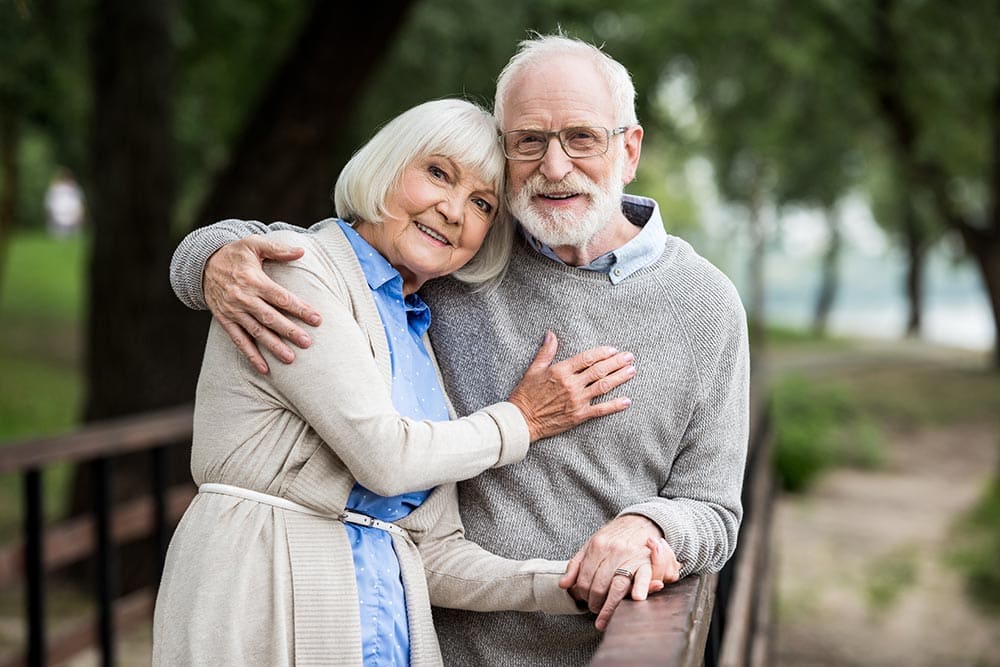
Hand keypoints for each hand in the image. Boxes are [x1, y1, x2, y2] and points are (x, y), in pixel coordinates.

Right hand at [203, 237, 322, 373]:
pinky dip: (251, 355)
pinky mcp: (224, 320)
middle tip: (307, 342)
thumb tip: (302, 251)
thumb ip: (278, 249)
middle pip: (270, 317)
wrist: (202, 264)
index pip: (280, 297)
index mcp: (253, 280)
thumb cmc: (234, 253)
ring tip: (290, 359)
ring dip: (273, 346)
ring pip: (256, 332)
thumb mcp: (253, 244)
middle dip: (289, 331)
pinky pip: (239, 341)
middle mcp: (243, 298)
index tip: (317, 319)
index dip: (299, 309)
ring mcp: (233, 311)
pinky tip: (265, 369)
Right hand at [507, 332, 634, 440]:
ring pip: (603, 386)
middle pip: (599, 370)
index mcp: (561, 371)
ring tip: (632, 371)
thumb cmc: (525, 394)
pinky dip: (615, 405)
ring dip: (619, 378)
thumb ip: (546, 351)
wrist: (522, 420)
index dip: (602, 353)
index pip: (587, 358)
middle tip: (629, 357)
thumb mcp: (534, 370)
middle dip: (616, 362)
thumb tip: (551, 334)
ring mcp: (577, 400)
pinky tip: (626, 401)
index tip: (613, 349)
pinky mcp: (579, 415)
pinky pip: (601, 410)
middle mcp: (571, 384)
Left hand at [557, 515, 680, 629]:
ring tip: (603, 620)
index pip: (584, 578)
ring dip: (609, 607)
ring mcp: (630, 556)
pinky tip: (636, 599)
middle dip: (594, 603)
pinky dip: (641, 589)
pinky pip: (643, 577)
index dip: (581, 593)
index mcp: (597, 546)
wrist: (640, 522)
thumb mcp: (591, 545)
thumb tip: (563, 584)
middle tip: (594, 608)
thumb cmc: (613, 537)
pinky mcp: (647, 562)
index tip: (583, 599)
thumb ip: (576, 564)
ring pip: (617, 586)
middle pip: (599, 586)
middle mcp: (613, 551)